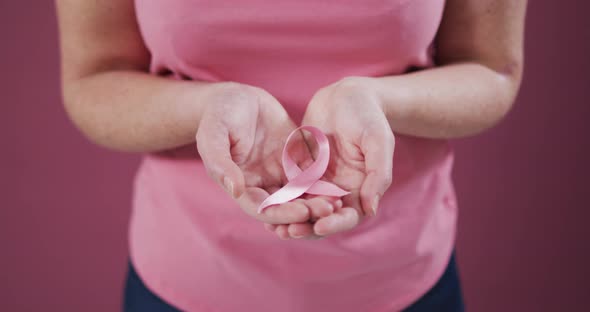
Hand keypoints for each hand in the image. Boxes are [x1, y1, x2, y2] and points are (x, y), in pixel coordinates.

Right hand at [196, 82, 336, 226]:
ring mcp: (279, 173)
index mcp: (240, 185)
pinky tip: (340, 184)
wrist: (235, 96)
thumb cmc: (217, 116)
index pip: (262, 208)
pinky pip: (311, 173)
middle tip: (328, 210)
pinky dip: (324, 182)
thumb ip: (221, 163)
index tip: (302, 213)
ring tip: (338, 202)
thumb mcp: (213, 136)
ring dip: (318, 200)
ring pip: (301, 194)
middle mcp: (262, 184)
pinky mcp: (294, 159)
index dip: (282, 213)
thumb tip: (235, 190)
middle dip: (306, 211)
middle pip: (285, 206)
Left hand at [266, 77, 394, 237]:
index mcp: (361, 189)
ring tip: (272, 227)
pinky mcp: (301, 171)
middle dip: (307, 227)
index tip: (320, 226)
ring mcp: (319, 182)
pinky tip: (263, 206)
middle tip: (288, 232)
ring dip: (290, 220)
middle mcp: (339, 191)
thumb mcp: (378, 141)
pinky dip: (279, 200)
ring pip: (303, 208)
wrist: (347, 95)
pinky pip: (289, 190)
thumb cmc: (369, 116)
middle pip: (323, 218)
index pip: (349, 216)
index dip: (335, 224)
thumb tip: (370, 209)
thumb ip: (378, 174)